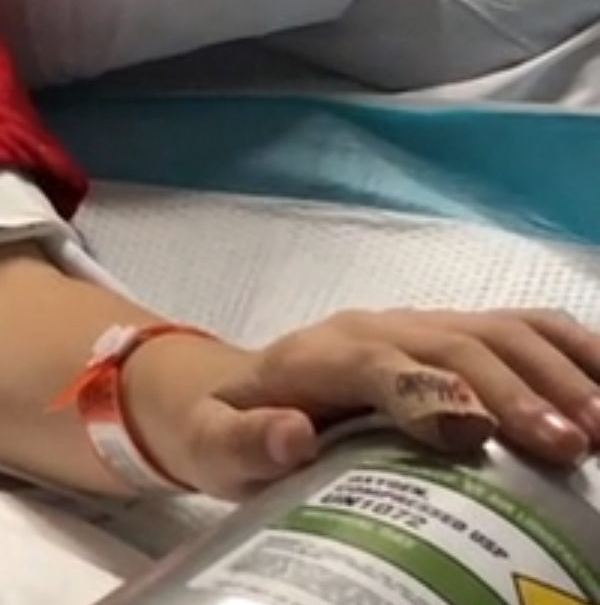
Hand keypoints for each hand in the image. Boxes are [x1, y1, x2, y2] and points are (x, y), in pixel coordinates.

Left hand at [126, 309, 599, 499]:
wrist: (234, 392)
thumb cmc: (228, 428)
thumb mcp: (211, 444)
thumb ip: (245, 441)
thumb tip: (291, 432)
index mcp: (319, 355)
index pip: (380, 362)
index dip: (428, 391)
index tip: (475, 434)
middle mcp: (379, 329)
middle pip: (455, 346)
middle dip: (513, 391)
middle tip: (568, 445)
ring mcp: (422, 328)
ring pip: (500, 331)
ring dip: (557, 372)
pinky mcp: (457, 338)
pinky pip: (524, 329)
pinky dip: (573, 350)